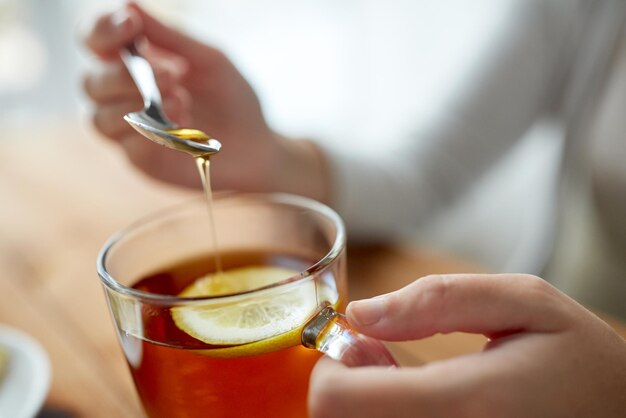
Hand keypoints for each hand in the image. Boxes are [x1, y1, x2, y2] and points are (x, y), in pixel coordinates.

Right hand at [82, 3, 327, 200]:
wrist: (257, 146)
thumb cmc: (231, 97)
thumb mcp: (208, 60)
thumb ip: (170, 37)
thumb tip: (128, 5)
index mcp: (134, 62)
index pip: (93, 40)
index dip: (101, 30)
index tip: (130, 24)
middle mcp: (122, 95)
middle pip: (91, 82)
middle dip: (124, 76)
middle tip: (171, 76)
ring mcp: (129, 130)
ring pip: (99, 118)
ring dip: (136, 106)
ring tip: (181, 100)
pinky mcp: (142, 160)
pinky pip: (128, 147)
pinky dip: (153, 134)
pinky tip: (184, 127)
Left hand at [309, 274, 625, 417]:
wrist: (622, 415)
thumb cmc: (583, 362)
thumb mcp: (527, 304)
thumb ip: (439, 301)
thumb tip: (362, 312)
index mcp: (461, 405)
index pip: (335, 402)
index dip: (333, 364)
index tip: (361, 339)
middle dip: (346, 381)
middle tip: (381, 350)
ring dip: (363, 399)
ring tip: (402, 370)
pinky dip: (384, 414)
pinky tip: (415, 396)